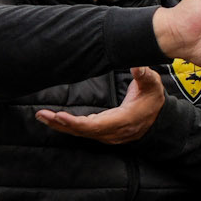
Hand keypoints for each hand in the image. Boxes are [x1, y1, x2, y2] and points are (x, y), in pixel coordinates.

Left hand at [36, 67, 164, 143]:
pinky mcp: (104, 133)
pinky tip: (55, 120)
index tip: (60, 116)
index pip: (96, 125)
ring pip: (81, 133)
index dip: (76, 123)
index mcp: (123, 120)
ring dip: (61, 126)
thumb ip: (144, 74)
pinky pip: (83, 132)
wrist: (158, 115)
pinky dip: (68, 127)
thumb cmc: (152, 98)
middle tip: (42, 115)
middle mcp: (114, 131)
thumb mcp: (152, 83)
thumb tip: (136, 66)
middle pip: (83, 131)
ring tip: (42, 116)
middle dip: (61, 124)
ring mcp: (108, 134)